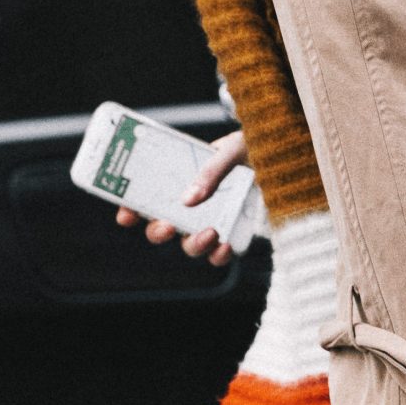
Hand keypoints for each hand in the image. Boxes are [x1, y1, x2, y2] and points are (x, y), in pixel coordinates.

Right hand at [115, 128, 245, 262]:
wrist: (279, 157)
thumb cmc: (247, 149)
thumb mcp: (229, 151)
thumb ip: (210, 171)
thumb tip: (188, 199)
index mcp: (178, 181)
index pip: (146, 199)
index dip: (131, 210)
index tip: (126, 215)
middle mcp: (189, 206)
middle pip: (162, 228)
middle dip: (158, 232)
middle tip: (166, 226)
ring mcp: (209, 220)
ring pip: (189, 244)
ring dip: (194, 245)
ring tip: (210, 233)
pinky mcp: (230, 233)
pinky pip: (218, 253)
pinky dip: (219, 255)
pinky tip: (226, 246)